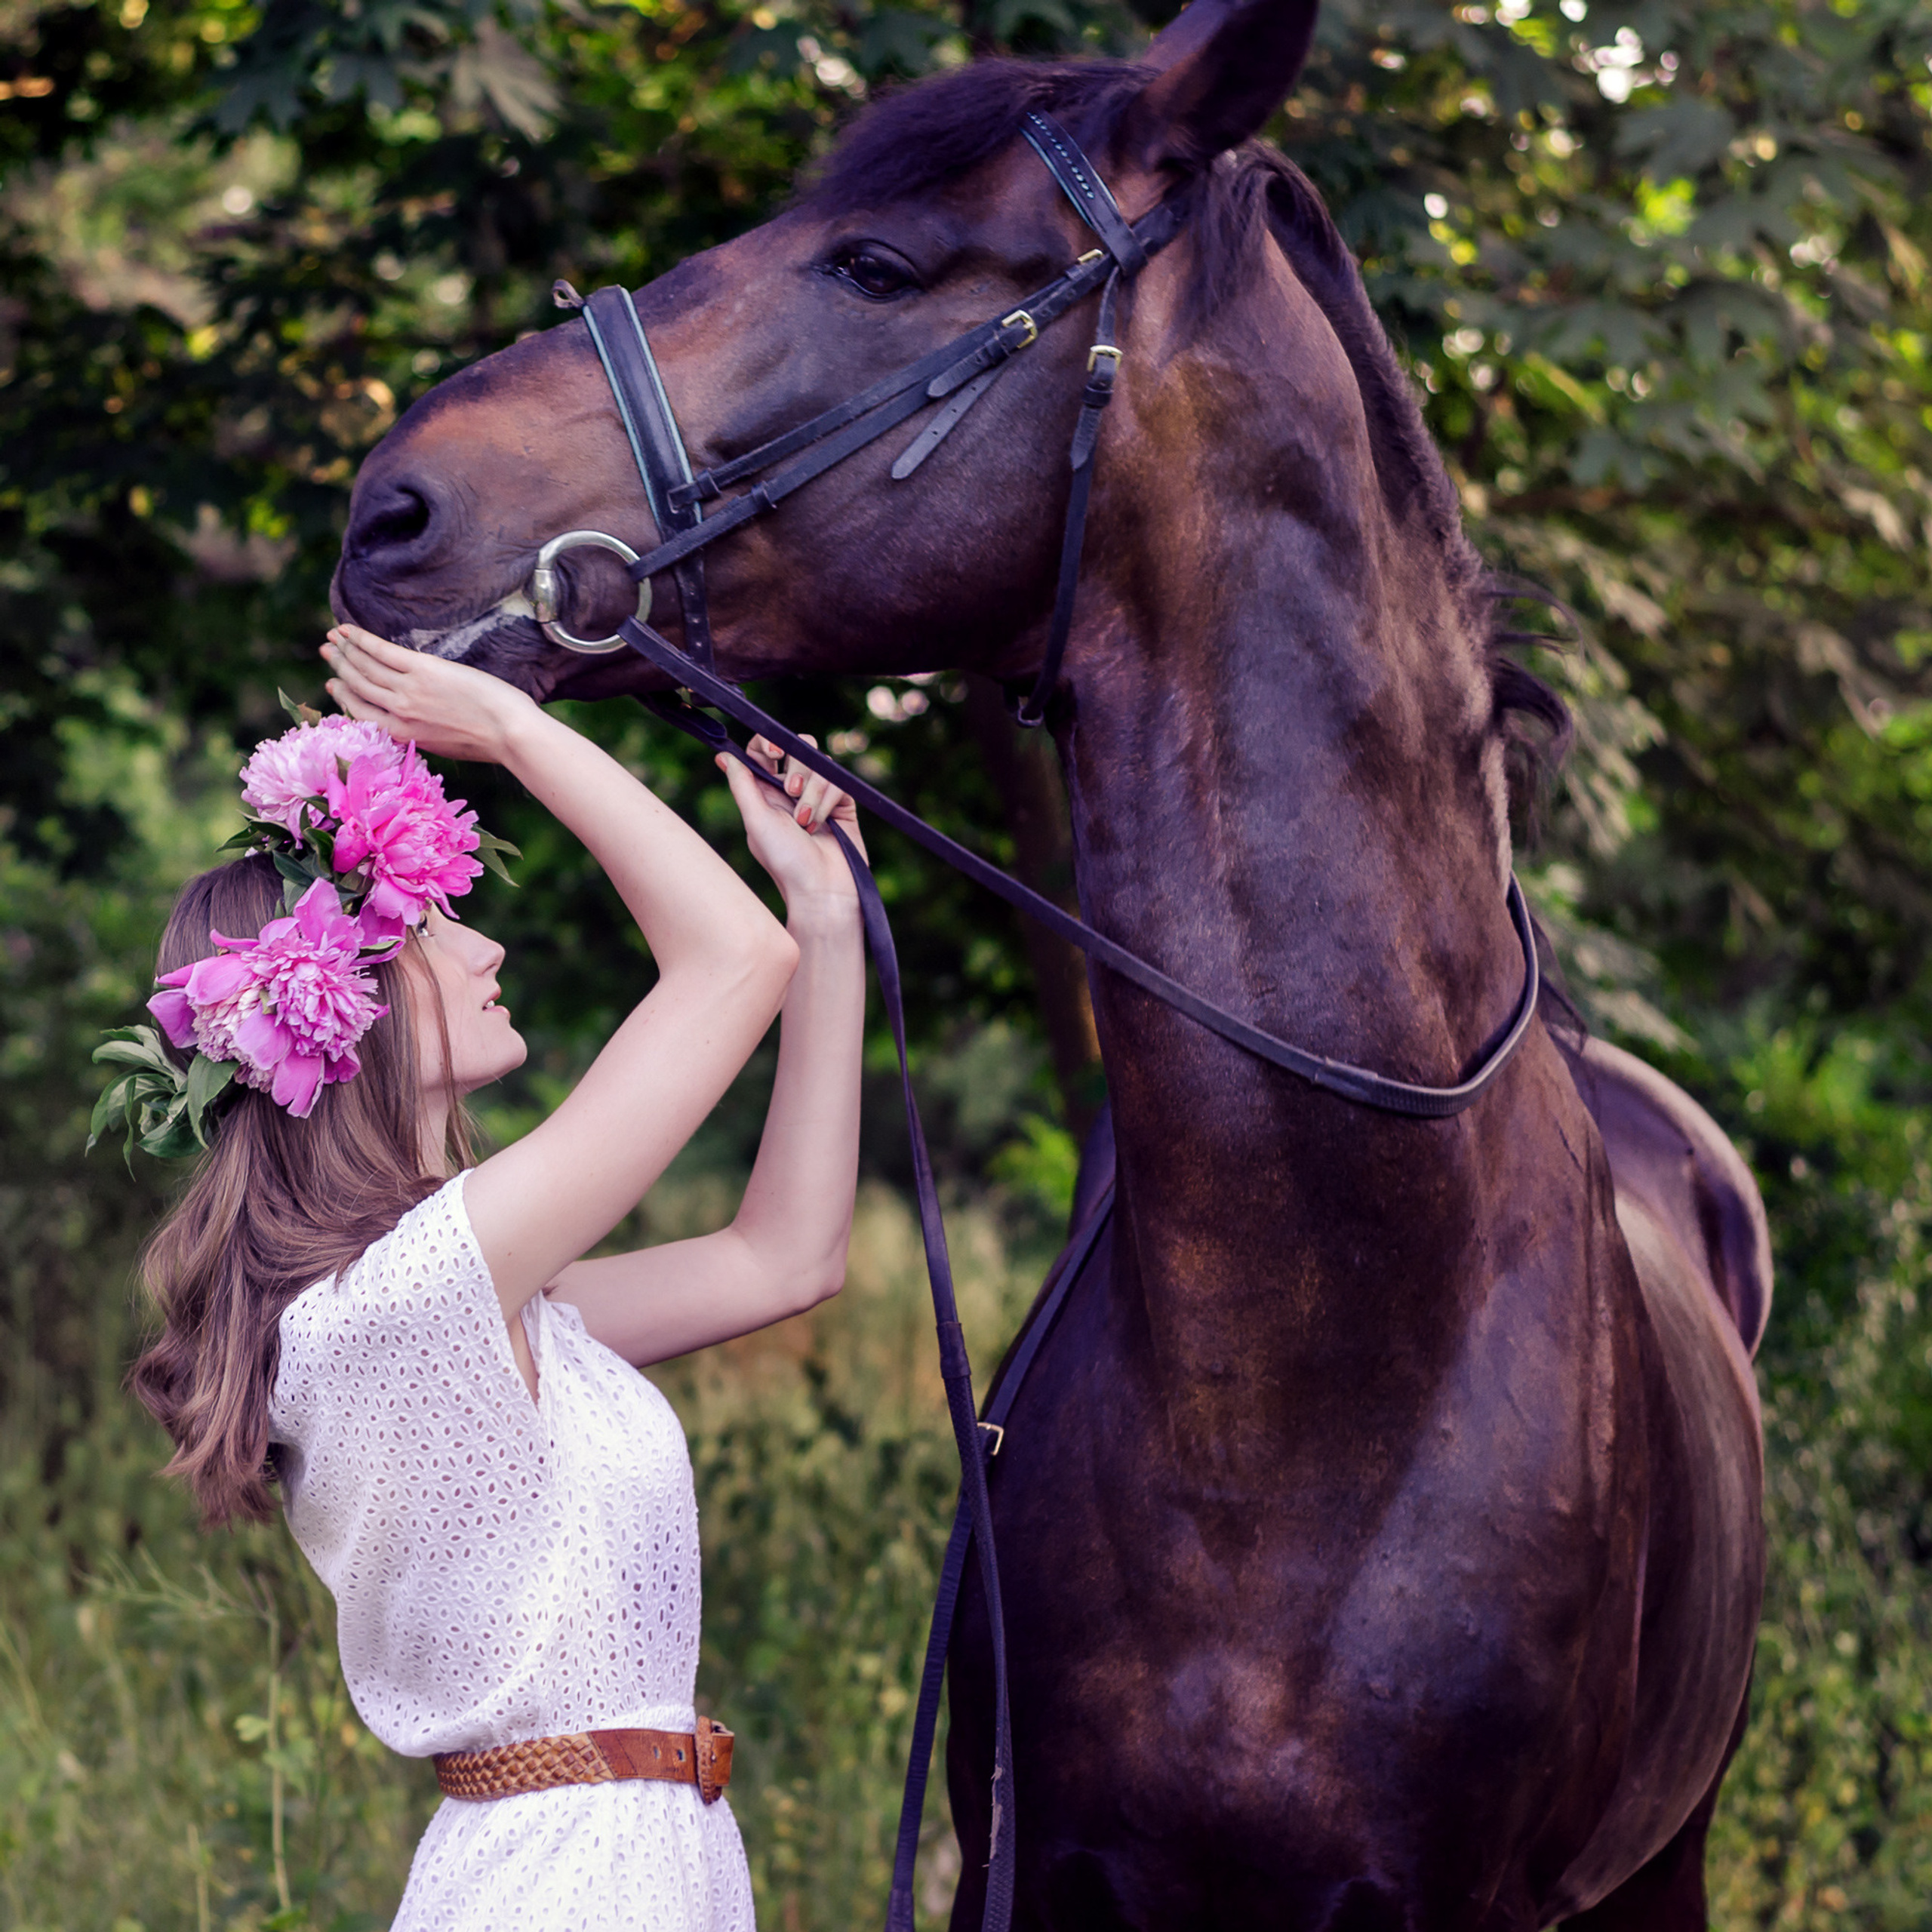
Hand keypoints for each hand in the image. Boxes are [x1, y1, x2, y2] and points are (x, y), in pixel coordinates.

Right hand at [320, 625, 539, 763]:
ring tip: (333, 637)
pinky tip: (348, 628)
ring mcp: (408, 691)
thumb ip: (421, 733)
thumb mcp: (443, 745)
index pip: (359, 712)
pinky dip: (362, 639)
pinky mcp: (423, 670)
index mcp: (401, 735)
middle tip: (327, 651)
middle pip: (358, 686)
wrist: (508, 732)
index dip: (342, 696)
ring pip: (365, 667)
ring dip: (345, 649)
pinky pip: (382, 651)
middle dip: (339, 667)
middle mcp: (398, 713)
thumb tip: (413, 723)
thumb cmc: (487, 741)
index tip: (332, 684)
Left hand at [718, 736, 866, 915]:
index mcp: (764, 792)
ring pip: (819, 763)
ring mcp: (818, 794)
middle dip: (796, 769)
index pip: (762, 750)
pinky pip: (837, 780)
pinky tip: (821, 825)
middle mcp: (790, 790)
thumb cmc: (785, 861)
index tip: (774, 753)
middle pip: (796, 749)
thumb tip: (723, 755)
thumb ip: (742, 785)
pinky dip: (827, 800)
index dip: (768, 742)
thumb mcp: (756, 821)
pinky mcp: (841, 801)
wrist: (823, 888)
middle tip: (791, 792)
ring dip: (812, 791)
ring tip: (806, 822)